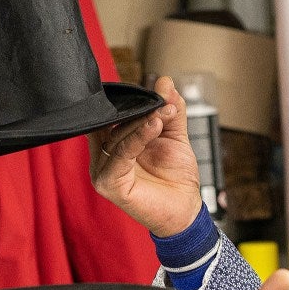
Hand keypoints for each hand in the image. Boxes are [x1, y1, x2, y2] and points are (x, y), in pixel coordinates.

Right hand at [90, 75, 202, 236]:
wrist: (186, 209)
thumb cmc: (176, 177)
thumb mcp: (174, 135)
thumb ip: (169, 109)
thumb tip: (164, 80)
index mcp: (112, 144)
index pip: (112, 114)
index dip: (131, 100)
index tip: (156, 90)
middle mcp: (103, 156)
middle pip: (113, 123)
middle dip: (141, 110)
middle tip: (165, 102)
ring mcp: (102, 171)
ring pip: (117, 136)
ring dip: (143, 122)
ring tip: (164, 113)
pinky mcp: (108, 183)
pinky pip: (120, 155)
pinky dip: (138, 137)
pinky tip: (154, 125)